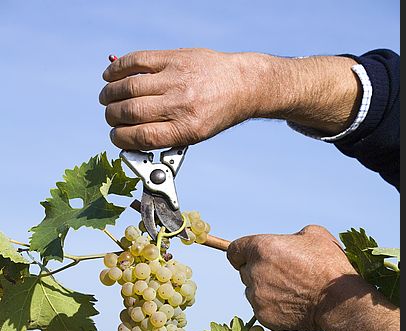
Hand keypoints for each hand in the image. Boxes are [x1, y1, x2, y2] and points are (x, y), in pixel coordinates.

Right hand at [100, 49, 360, 149]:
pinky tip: (110, 75)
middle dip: (112, 117)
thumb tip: (131, 138)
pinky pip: (137, 61)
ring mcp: (176, 79)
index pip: (142, 137)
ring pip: (129, 86)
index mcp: (186, 130)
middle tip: (110, 117)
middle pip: (131, 112)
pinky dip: (118, 68)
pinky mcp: (174, 58)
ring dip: (110, 93)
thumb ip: (165, 137)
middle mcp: (180, 105)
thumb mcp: (195, 135)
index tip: (115, 137)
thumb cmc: (215, 114)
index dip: (121, 138)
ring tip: (106, 98)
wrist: (241, 85)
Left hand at [227, 225, 359, 330]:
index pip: (234, 251)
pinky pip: (261, 308)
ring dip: (265, 290)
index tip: (249, 258)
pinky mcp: (262, 316)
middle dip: (258, 271)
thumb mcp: (313, 235)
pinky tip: (292, 303)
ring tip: (291, 290)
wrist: (337, 301)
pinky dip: (272, 306)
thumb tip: (287, 243)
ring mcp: (256, 296)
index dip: (241, 254)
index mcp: (261, 248)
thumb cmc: (328, 265)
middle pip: (245, 271)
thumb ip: (291, 237)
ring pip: (252, 291)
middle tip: (282, 274)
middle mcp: (253, 272)